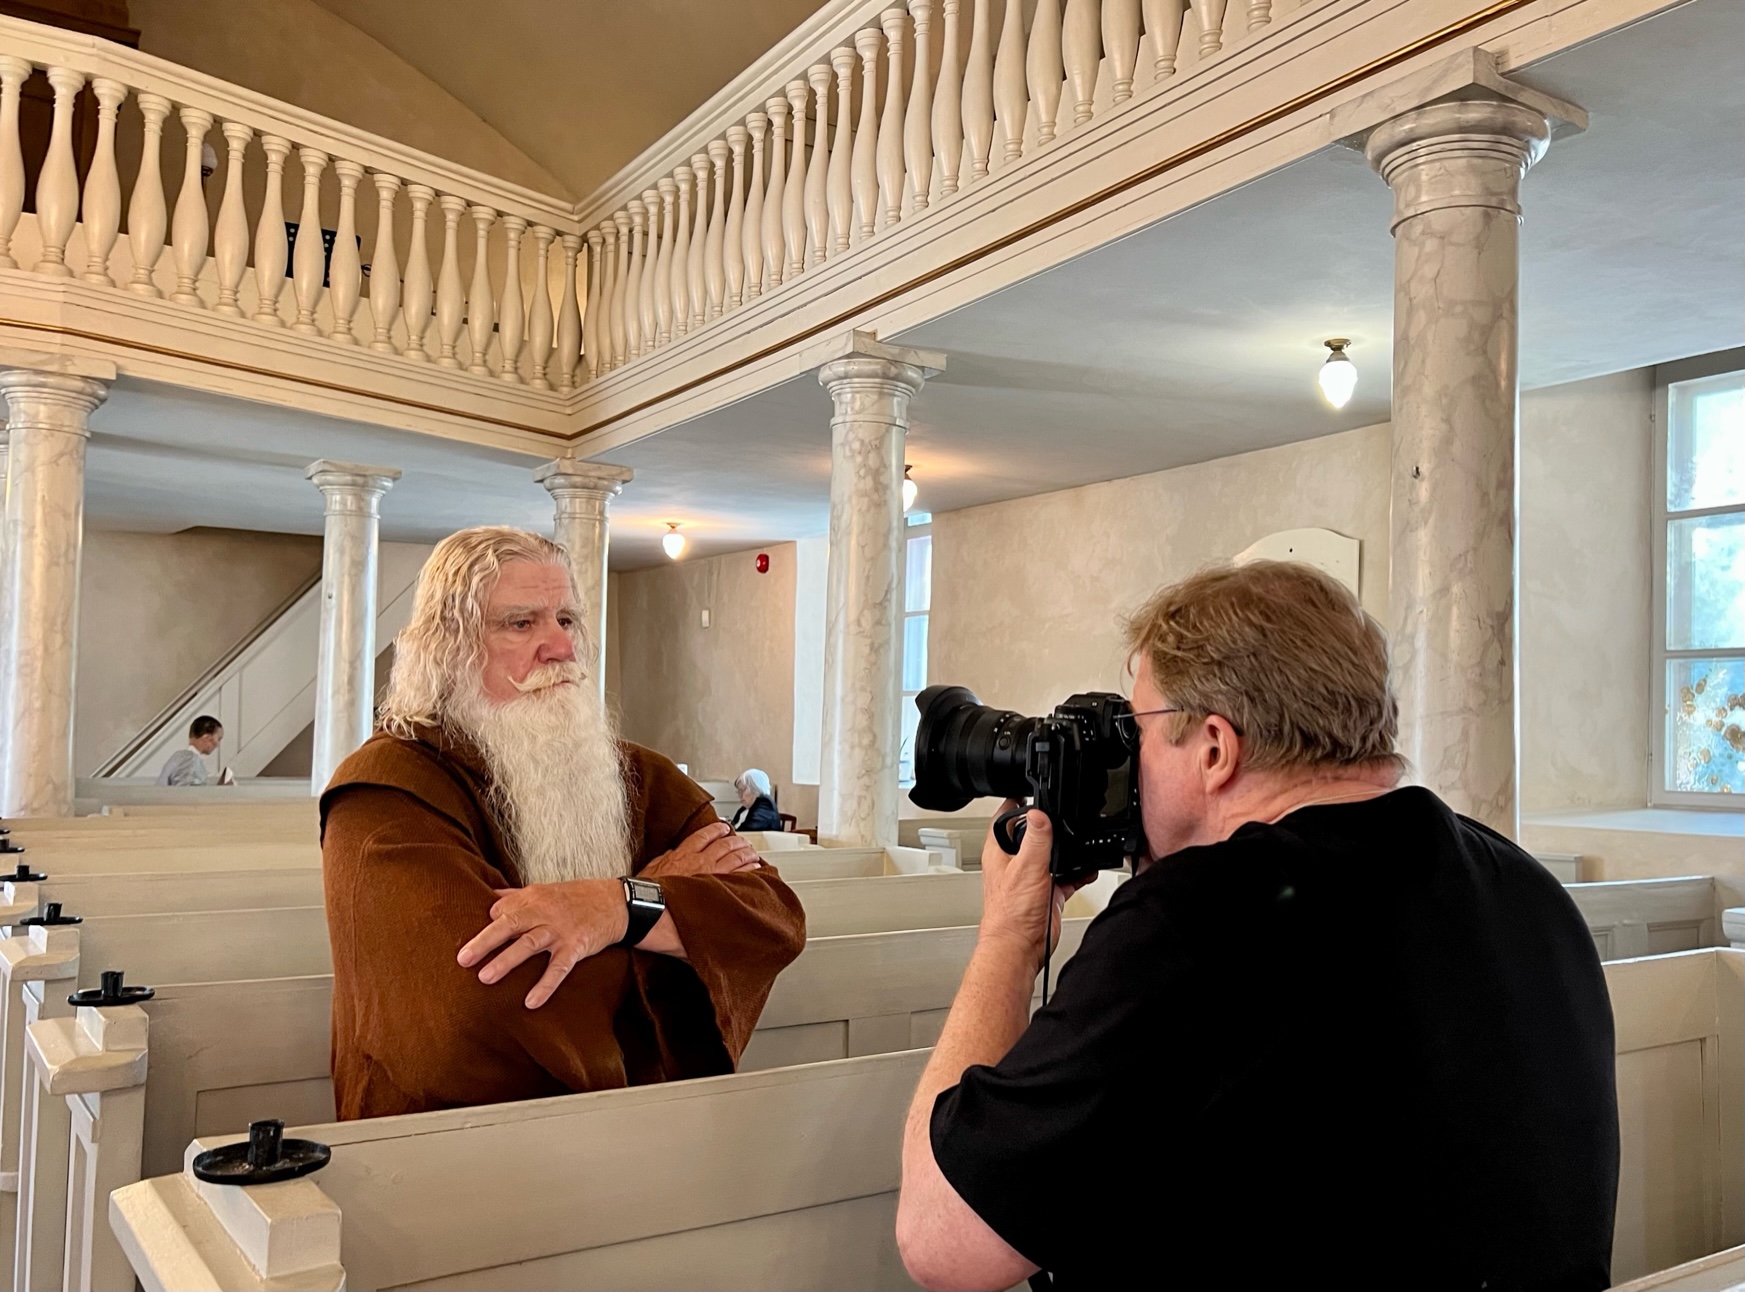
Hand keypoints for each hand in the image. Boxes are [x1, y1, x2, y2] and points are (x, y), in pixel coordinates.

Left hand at [457, 878, 627, 1008]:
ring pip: (529, 945)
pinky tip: (531, 1002)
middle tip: (463, 959)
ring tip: (485, 978)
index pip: (501, 910)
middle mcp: (543, 912)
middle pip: (509, 924)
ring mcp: (559, 930)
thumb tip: (489, 899)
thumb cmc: (576, 897)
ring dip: (507, 961)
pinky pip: (559, 968)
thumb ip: (517, 896)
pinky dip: (545, 985)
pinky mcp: (576, 947)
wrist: (615, 902)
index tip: (472, 941)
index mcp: (532, 897)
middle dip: (485, 941)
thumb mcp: (545, 890)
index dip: (487, 925)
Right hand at [642, 822, 762, 877]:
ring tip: (753, 853)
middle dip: (736, 841)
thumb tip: (671, 855)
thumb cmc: (649, 889)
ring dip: (746, 853)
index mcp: (683, 853)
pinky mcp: (718, 888)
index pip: (704, 835)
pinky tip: (756, 868)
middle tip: (743, 842)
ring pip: (735, 857)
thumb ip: (664, 859)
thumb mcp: (653, 868)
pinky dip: (749, 869)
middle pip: (724, 844)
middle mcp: (700, 860)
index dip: (716, 829)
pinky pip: (739, 874)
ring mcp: (711, 873)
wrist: (651, 904)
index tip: (724, 828)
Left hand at [978, 804, 1081, 966]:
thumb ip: (1036, 839)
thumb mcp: (1027, 867)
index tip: (1036, 788)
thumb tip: (1039, 812)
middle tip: (1067, 815)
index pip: (1007, 814)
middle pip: (1034, 832)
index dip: (1020, 799)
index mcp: (1000, 850)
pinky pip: (1067, 876)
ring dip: (1068, 850)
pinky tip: (1090, 868)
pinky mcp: (1048, 891)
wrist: (1020, 948)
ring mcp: (1032, 876)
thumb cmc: (1011, 914)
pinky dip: (1079, 871)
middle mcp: (1015, 861)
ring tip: (1083, 842)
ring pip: (1053, 854)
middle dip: (1051, 824)